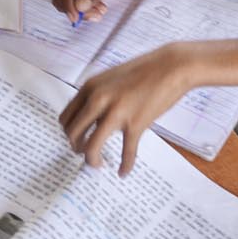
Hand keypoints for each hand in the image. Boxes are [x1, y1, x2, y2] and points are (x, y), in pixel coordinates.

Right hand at [50, 0, 143, 24]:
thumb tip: (81, 5)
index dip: (66, 1)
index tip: (77, 15)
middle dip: (76, 8)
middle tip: (94, 14)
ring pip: (65, 2)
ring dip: (81, 11)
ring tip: (100, 10)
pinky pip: (72, 4)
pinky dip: (84, 10)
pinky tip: (98, 8)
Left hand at [59, 46, 191, 174]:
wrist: (171, 66)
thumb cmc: (144, 71)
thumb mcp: (111, 79)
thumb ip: (98, 96)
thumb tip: (92, 120)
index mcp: (90, 87)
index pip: (65, 117)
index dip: (68, 133)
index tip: (77, 139)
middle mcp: (98, 99)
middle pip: (73, 134)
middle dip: (76, 147)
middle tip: (85, 152)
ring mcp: (116, 112)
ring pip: (91, 146)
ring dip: (91, 160)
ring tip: (97, 164)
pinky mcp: (136, 124)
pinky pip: (126, 152)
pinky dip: (125, 165)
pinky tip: (124, 172)